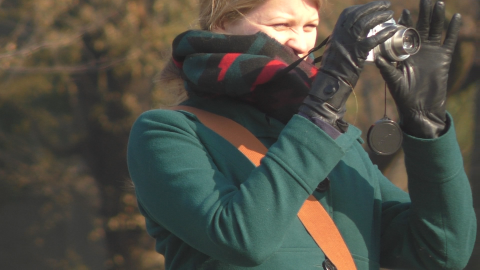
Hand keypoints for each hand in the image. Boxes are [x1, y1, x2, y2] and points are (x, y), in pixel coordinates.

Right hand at [300, 1, 396, 131]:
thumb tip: (352, 29)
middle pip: (360, 14)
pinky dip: (384, 33)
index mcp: (336, 30)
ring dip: (381, 16)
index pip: (350, 12)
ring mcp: (350, 41)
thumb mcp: (334, 46)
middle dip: (375, 7)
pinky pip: (374, 39)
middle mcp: (342, 33)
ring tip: (390, 14)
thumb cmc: (333, 65)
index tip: (374, 6)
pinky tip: (392, 30)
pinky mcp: (358, 52)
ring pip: (367, 23)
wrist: (331, 80)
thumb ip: (343, 36)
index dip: (363, 7)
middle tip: (386, 5)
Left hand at [375, 0, 461, 137]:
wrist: (420, 107)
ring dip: (437, 17)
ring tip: (438, 3)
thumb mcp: (393, 80)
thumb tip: (377, 58)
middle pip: (421, 27)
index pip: (404, 33)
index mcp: (403, 52)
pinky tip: (455, 17)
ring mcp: (431, 52)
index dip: (404, 22)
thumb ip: (387, 68)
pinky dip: (452, 29)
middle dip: (423, 13)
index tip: (403, 11)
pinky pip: (449, 40)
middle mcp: (417, 49)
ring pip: (435, 30)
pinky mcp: (443, 57)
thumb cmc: (402, 95)